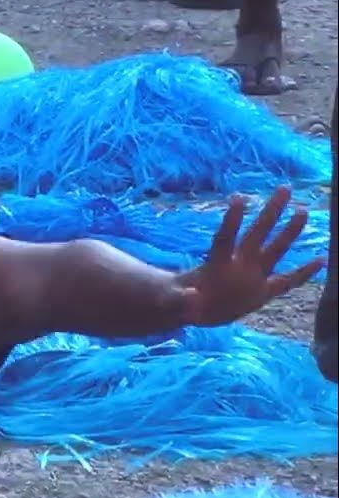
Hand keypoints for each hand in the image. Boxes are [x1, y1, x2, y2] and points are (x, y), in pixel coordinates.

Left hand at [175, 187, 324, 326]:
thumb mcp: (176, 302)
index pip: (225, 239)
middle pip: (257, 233)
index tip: (239, 198)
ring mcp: (253, 275)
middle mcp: (239, 263)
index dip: (231, 221)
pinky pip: (287, 281)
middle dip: (270, 212)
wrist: (193, 308)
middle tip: (283, 188)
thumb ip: (181, 300)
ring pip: (275, 249)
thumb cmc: (180, 300)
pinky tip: (321, 260)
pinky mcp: (262, 291)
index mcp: (217, 264)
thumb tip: (188, 297)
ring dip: (289, 231)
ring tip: (302, 210)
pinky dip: (304, 273)